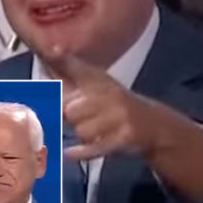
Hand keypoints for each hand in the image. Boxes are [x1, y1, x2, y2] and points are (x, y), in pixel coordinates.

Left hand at [39, 47, 157, 160]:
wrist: (153, 124)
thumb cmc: (113, 104)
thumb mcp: (93, 83)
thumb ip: (67, 71)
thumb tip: (48, 51)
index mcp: (98, 79)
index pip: (77, 67)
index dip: (62, 59)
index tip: (51, 49)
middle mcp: (109, 94)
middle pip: (70, 110)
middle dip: (70, 118)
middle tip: (84, 117)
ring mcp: (119, 115)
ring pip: (81, 131)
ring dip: (83, 135)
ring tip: (97, 130)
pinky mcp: (124, 136)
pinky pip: (94, 147)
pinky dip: (81, 152)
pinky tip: (69, 152)